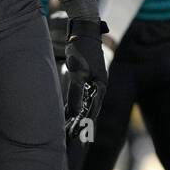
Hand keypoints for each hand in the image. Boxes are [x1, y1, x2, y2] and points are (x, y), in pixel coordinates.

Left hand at [64, 17, 108, 142]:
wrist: (83, 30)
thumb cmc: (81, 49)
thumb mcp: (78, 71)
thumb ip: (76, 91)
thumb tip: (76, 112)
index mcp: (101, 87)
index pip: (93, 111)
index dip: (85, 125)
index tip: (78, 138)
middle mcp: (99, 87)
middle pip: (90, 110)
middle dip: (82, 124)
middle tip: (72, 139)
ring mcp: (93, 82)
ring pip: (85, 104)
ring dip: (78, 116)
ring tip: (69, 130)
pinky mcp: (86, 77)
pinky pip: (81, 96)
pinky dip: (75, 105)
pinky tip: (68, 112)